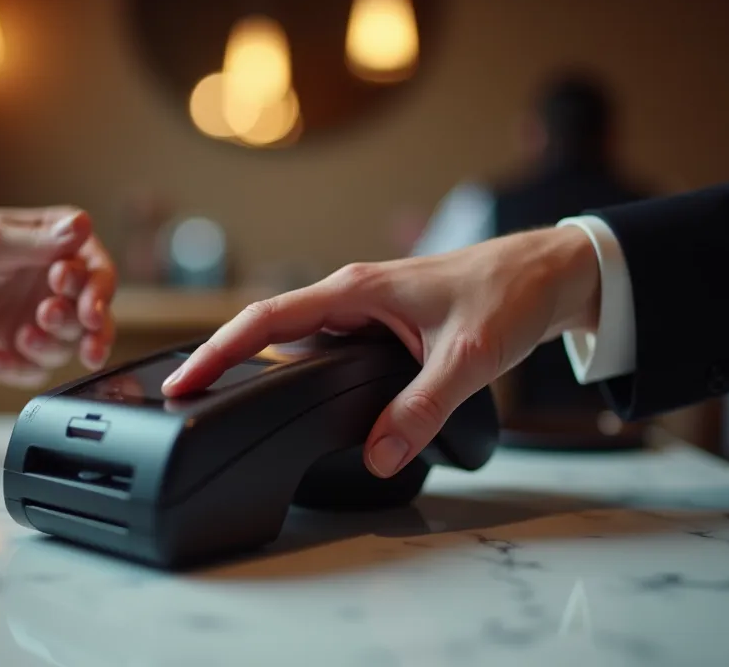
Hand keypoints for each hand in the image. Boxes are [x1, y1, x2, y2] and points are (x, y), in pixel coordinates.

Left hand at [0, 207, 116, 387]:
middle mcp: (63, 285)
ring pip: (69, 345)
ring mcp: (47, 318)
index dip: (93, 287)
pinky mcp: (26, 346)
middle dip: (84, 327)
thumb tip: (83, 225)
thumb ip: (39, 241)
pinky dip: (18, 368)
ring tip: (20, 337)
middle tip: (49, 319)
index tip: (64, 288)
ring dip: (48, 346)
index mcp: (65, 248)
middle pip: (96, 316)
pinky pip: (37, 368)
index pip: (99, 273)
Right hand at [162, 226, 600, 477]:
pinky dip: (300, 369)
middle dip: (221, 360)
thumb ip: (420, 410)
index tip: (180, 380)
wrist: (548, 273)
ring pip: (297, 340)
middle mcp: (352, 295)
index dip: (216, 350)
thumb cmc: (508, 294)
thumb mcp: (467, 358)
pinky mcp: (380, 324)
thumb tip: (378, 455)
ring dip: (259, 364)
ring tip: (221, 400)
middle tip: (184, 401)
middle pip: (267, 329)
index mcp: (357, 290)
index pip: (266, 319)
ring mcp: (364, 309)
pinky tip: (295, 394)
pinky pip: (325, 347)